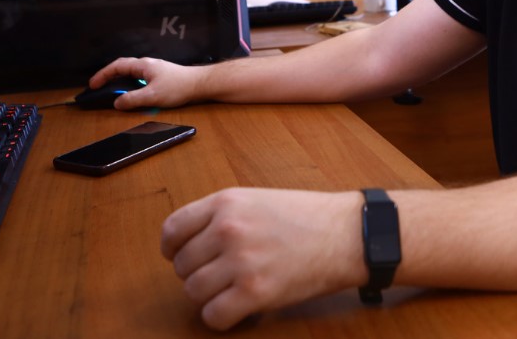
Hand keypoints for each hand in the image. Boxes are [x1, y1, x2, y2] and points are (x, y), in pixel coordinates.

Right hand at [89, 57, 200, 108]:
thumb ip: (133, 99)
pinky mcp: (159, 76)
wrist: (200, 84)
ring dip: (119, 81)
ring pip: (131, 73)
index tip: (93, 85)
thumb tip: (117, 103)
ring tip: (111, 91)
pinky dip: (130, 84)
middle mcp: (146, 65)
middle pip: (122, 68)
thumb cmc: (179, 86)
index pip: (117, 66)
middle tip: (98, 87)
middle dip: (108, 77)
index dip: (103, 75)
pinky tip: (131, 93)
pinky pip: (139, 78)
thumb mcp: (153, 96)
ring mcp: (153, 70)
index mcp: (143, 65)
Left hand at [161, 188, 362, 329]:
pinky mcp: (255, 292)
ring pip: (193, 292)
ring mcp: (241, 261)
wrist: (344, 234)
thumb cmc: (306, 217)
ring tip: (230, 291)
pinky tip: (238, 308)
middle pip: (182, 265)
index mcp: (226, 202)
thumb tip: (189, 243)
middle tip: (220, 274)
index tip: (179, 256)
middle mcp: (228, 229)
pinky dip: (221, 317)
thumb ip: (222, 216)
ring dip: (208, 296)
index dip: (172, 248)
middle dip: (196, 273)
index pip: (173, 229)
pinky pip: (214, 315)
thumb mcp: (256, 199)